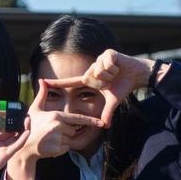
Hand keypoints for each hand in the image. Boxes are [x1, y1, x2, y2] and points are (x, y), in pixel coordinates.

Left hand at [0, 116, 29, 179]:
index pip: (2, 131)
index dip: (7, 123)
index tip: (9, 113)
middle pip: (12, 133)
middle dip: (17, 124)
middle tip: (21, 113)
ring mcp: (3, 151)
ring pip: (17, 138)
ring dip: (23, 129)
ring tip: (27, 118)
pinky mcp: (5, 155)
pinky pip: (17, 145)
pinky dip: (23, 137)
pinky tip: (27, 129)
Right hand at [24, 79, 103, 158]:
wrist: (23, 147)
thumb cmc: (30, 126)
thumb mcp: (35, 109)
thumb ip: (42, 94)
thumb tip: (42, 80)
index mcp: (56, 115)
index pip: (78, 118)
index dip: (91, 121)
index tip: (101, 123)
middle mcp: (58, 126)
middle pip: (74, 130)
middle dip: (66, 132)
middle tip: (52, 133)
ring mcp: (58, 138)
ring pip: (70, 140)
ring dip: (63, 141)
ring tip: (50, 139)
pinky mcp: (58, 149)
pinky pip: (66, 148)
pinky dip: (61, 149)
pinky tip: (50, 146)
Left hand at [48, 50, 164, 125]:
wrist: (137, 74)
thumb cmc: (123, 86)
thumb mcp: (113, 101)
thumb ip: (107, 112)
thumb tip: (105, 126)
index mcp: (90, 79)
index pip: (71, 82)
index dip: (57, 83)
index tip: (43, 83)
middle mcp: (91, 68)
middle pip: (89, 78)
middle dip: (103, 82)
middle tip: (112, 81)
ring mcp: (98, 59)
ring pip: (98, 71)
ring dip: (110, 75)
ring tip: (116, 73)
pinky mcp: (107, 53)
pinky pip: (106, 63)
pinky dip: (114, 67)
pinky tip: (119, 66)